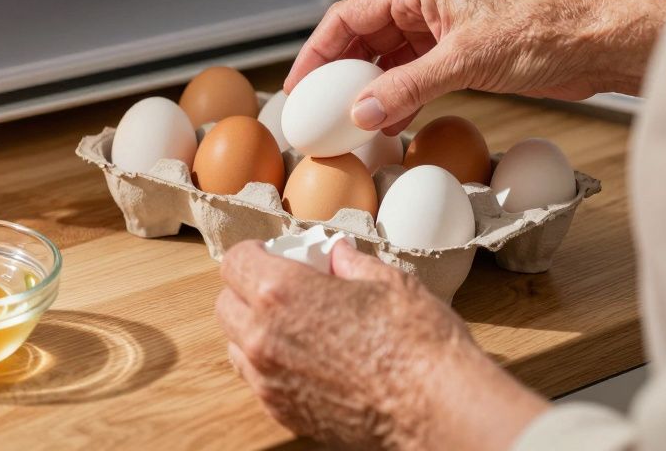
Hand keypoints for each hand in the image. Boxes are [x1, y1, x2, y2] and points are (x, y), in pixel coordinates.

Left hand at [216, 241, 546, 449]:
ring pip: (236, 344)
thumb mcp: (388, 282)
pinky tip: (307, 358)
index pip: (235, 262)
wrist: (439, 412)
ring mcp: (269, 380)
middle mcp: (263, 337)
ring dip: (254, 329)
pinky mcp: (283, 412)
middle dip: (249, 290)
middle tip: (284, 286)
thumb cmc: (419, 346)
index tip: (272, 254)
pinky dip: (270, 365)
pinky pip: (257, 380)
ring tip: (296, 325)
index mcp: (281, 293)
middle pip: (227, 304)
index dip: (254, 252)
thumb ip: (349, 263)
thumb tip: (336, 254)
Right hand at [284, 0, 665, 133]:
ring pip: (386, 59)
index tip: (300, 83)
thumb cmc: (544, 32)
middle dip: (337, 72)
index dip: (317, 50)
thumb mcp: (466, 61)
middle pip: (361, 37)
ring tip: (347, 119)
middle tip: (316, 105)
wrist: (594, 45)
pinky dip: (396, 97)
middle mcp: (425, 6)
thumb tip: (362, 111)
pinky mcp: (459, 56)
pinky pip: (411, 75)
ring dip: (367, 88)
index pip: (348, 16)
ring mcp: (441, 31)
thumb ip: (408, 87)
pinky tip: (389, 121)